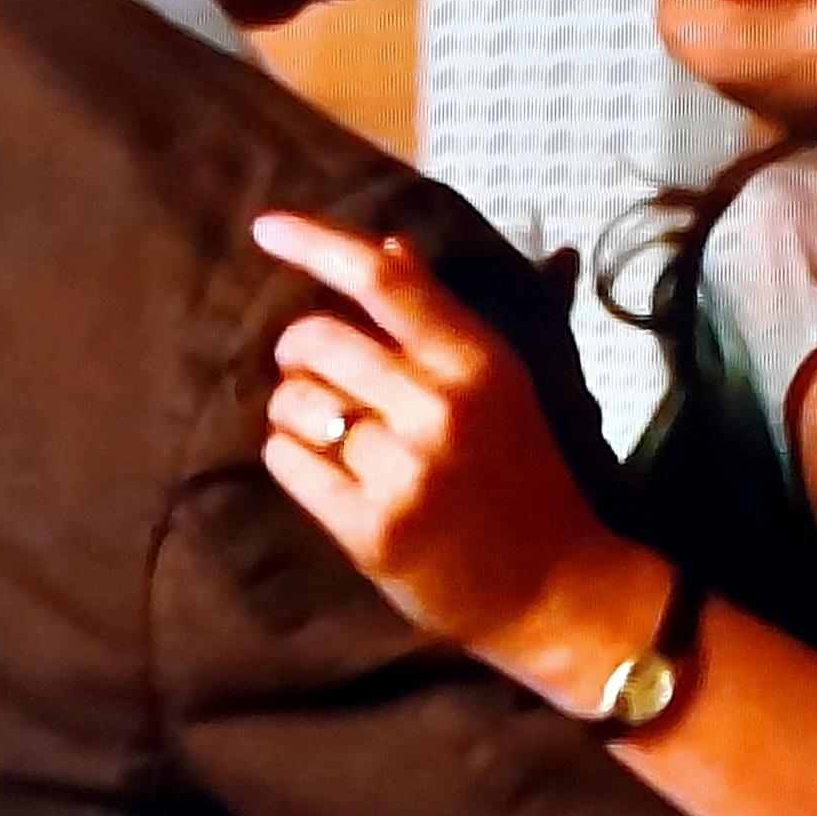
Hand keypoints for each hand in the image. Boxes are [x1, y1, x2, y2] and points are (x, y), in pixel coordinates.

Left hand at [249, 212, 624, 650]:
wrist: (552, 587)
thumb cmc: (521, 471)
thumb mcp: (499, 383)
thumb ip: (439, 316)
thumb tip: (386, 248)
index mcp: (476, 360)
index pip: (382, 280)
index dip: (315, 244)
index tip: (264, 228)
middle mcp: (441, 408)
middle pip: (317, 339)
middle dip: (298, 351)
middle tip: (319, 375)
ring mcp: (406, 472)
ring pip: (294, 404)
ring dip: (295, 412)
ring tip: (333, 434)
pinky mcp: (372, 530)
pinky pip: (288, 462)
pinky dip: (291, 459)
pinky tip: (328, 474)